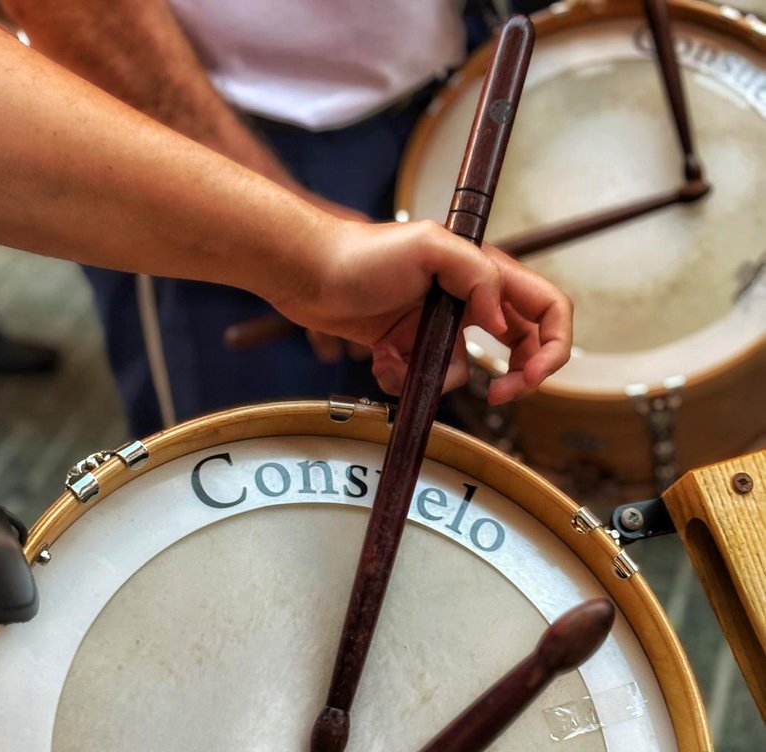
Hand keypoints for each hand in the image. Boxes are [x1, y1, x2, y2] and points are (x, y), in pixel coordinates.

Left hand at [275, 217, 572, 401]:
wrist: (310, 275)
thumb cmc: (362, 253)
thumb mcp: (428, 247)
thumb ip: (477, 275)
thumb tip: (498, 320)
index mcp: (486, 273)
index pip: (547, 309)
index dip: (552, 346)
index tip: (529, 375)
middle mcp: (470, 302)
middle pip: (520, 348)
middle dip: (515, 378)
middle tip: (497, 395)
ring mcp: (440, 328)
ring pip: (463, 372)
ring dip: (436, 377)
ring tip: (397, 356)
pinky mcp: (411, 348)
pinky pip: (425, 380)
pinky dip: (404, 379)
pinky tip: (381, 358)